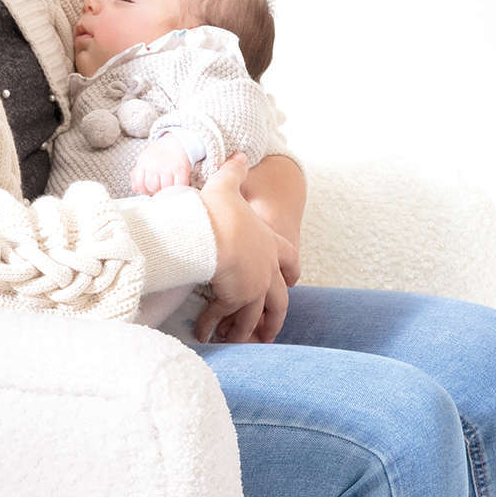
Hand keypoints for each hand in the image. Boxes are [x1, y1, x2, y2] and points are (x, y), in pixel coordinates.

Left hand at [130, 136, 195, 194]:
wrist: (174, 144)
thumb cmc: (158, 154)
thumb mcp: (143, 160)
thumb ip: (136, 175)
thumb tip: (135, 188)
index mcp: (144, 164)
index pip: (139, 184)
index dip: (143, 190)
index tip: (147, 189)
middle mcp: (155, 166)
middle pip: (152, 186)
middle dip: (155, 190)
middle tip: (158, 188)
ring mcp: (168, 168)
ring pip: (165, 187)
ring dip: (166, 190)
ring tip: (167, 187)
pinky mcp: (181, 170)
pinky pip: (179, 185)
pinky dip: (179, 188)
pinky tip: (176, 185)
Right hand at [193, 154, 281, 342]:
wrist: (215, 233)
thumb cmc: (221, 211)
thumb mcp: (227, 186)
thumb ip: (234, 173)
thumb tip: (239, 156)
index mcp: (270, 243)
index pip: (289, 258)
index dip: (290, 270)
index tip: (292, 283)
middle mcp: (267, 269)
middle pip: (279, 300)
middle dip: (274, 317)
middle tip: (269, 332)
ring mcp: (255, 287)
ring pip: (255, 316)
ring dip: (244, 330)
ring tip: (235, 340)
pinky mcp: (237, 300)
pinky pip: (225, 319)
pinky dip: (213, 327)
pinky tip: (203, 334)